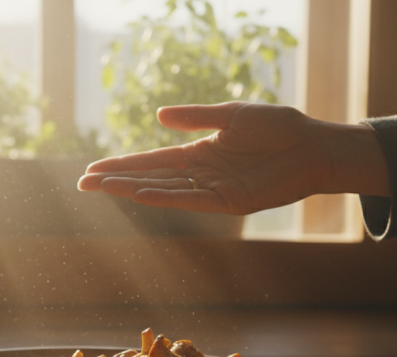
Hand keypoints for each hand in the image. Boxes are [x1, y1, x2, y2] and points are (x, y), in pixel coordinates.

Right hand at [78, 102, 389, 214]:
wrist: (313, 146)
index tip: (93, 170)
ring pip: (163, 191)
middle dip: (116, 181)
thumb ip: (196, 117)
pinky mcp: (228, 202)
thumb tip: (159, 114)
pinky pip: (189, 200)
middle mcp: (199, 174)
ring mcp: (212, 190)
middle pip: (149, 178)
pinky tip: (140, 194)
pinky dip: (164, 198)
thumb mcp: (232, 114)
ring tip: (102, 188)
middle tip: (83, 184)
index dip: (122, 165)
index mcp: (198, 152)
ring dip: (131, 190)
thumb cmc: (278, 127)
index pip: (151, 161)